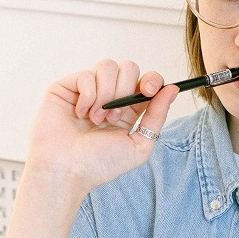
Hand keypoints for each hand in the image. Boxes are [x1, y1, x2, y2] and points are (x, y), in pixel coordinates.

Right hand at [25, 59, 179, 193]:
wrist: (65, 171)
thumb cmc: (98, 165)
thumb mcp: (138, 146)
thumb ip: (157, 117)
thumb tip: (172, 89)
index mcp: (128, 110)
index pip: (146, 81)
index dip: (152, 80)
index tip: (150, 91)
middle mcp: (108, 97)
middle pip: (129, 67)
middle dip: (125, 90)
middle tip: (114, 117)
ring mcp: (87, 90)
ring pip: (108, 66)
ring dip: (106, 95)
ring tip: (95, 119)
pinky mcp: (67, 87)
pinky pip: (86, 75)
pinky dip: (87, 96)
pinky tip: (80, 114)